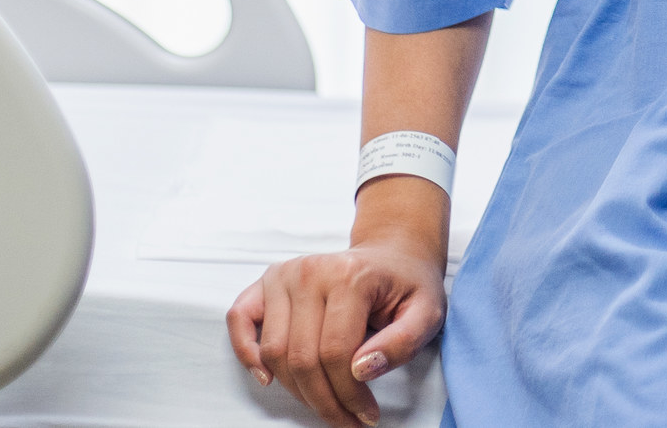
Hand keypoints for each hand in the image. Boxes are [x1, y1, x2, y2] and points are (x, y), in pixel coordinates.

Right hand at [228, 227, 445, 427]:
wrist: (393, 256)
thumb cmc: (408, 287)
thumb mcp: (427, 313)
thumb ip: (402, 343)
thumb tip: (361, 370)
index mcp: (350, 276)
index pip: (335, 353)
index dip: (349, 395)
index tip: (366, 415)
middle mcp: (310, 271)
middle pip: (302, 358)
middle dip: (324, 401)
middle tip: (347, 420)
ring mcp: (284, 274)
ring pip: (274, 352)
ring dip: (295, 390)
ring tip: (325, 402)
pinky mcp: (267, 282)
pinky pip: (239, 318)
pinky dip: (246, 352)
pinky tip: (269, 377)